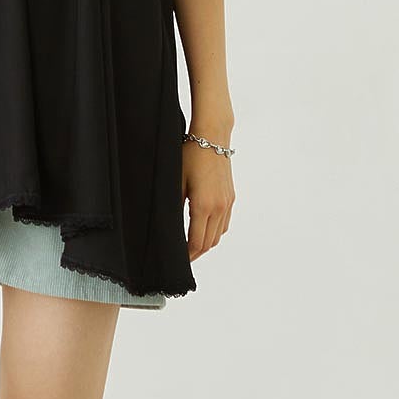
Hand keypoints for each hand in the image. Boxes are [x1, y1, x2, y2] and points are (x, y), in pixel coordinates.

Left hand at [182, 144, 233, 258]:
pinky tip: (205, 230)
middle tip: (184, 258)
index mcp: (203, 206)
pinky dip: (215, 232)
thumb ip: (174, 207)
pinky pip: (225, 223)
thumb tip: (168, 226)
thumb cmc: (190, 156)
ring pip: (219, 235)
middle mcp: (219, 207)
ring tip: (193, 247)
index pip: (197, 241)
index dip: (188, 255)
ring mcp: (227, 203)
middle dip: (196, 253)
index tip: (179, 261)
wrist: (212, 138)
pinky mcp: (231, 197)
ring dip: (207, 244)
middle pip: (209, 243)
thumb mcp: (176, 182)